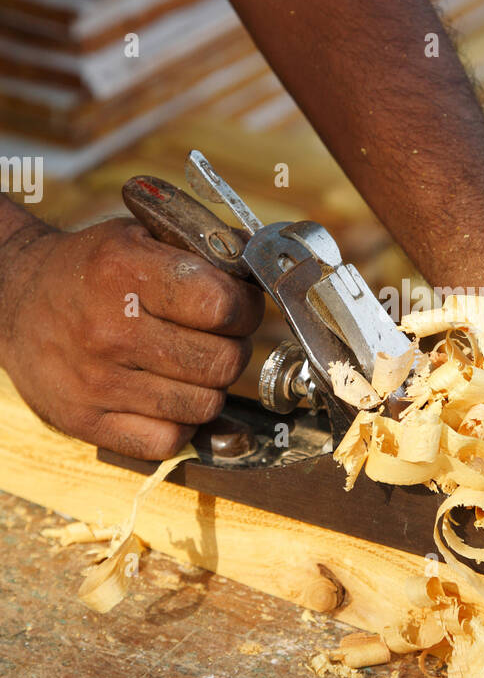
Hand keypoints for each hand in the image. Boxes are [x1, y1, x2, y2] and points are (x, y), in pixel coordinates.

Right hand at [0, 217, 263, 457]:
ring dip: (210, 387)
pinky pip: (169, 441)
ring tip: (191, 365)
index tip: (240, 306)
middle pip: (222, 362)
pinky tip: (167, 396)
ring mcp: (97, 382)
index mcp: (125, 272)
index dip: (245, 308)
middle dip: (233, 348)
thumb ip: (202, 252)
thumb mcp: (139, 236)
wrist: (14, 301)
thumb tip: (264, 273)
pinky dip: (180, 423)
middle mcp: (110, 329)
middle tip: (219, 338)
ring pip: (204, 405)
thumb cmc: (91, 268)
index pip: (222, 306)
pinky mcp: (86, 422)